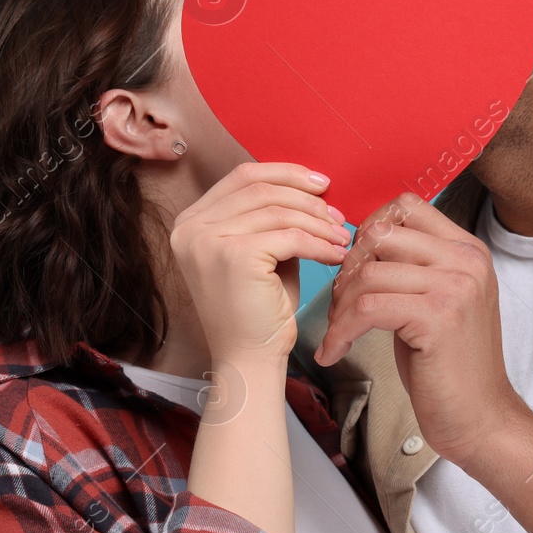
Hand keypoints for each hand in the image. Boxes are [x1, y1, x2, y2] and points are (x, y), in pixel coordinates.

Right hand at [170, 161, 350, 363]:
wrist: (248, 359)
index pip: (243, 176)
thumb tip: (310, 186)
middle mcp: (191, 227)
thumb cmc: (258, 310)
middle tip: (337, 214)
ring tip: (341, 238)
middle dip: (307, 198)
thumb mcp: (261, 251)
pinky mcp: (234, 256)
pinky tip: (335, 255)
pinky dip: (319, 243)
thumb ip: (272, 217)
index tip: (320, 183)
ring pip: (279, 211)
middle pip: (261, 189)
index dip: (285, 173)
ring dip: (318, 222)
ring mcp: (208, 240)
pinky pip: (290, 237)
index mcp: (191, 221)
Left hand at [314, 192, 527, 465]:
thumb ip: (411, 267)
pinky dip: (340, 331)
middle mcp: (466, 261)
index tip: (355, 266)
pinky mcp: (438, 317)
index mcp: (468, 251)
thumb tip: (360, 242)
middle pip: (381, 236)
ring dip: (340, 306)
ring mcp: (455, 286)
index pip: (406, 207)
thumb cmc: (450, 365)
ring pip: (368, 274)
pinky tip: (335, 351)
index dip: (369, 230)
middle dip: (348, 269)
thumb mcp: (437, 301)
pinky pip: (367, 308)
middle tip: (340, 304)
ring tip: (338, 332)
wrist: (480, 418)